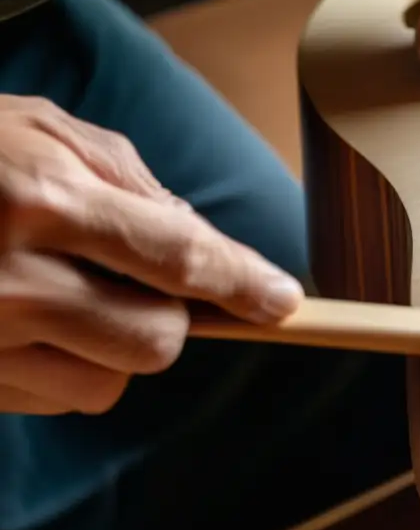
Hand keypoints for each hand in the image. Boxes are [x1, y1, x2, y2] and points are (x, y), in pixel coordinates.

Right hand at [0, 96, 304, 415]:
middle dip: (172, 318)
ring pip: (108, 383)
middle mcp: (11, 277)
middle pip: (153, 341)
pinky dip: (70, 367)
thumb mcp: (44, 130)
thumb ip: (131, 182)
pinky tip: (36, 319)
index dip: (240, 281)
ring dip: (118, 345)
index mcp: (44, 199)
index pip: (175, 256)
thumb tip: (198, 239)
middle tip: (146, 283)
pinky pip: (55, 399)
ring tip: (74, 293)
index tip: (282, 301)